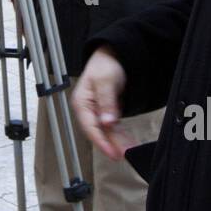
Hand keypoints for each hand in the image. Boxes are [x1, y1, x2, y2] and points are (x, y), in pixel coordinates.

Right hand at [72, 45, 129, 159]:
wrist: (113, 54)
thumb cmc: (105, 64)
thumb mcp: (106, 81)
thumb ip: (106, 102)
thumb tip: (106, 122)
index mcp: (81, 102)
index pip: (90, 126)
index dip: (101, 141)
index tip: (112, 152)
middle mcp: (87, 110)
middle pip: (98, 132)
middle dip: (111, 144)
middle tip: (124, 155)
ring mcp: (97, 112)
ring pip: (106, 132)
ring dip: (117, 142)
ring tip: (129, 151)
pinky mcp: (106, 112)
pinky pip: (112, 127)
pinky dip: (120, 135)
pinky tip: (127, 142)